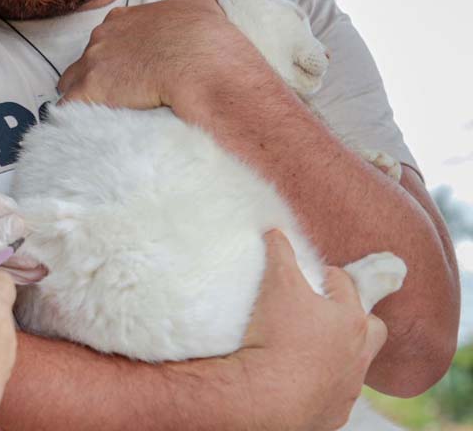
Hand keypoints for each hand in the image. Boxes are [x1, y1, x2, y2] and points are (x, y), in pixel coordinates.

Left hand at [58, 0, 254, 112]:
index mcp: (124, 20)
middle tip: (115, 95)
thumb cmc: (203, 40)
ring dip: (83, 97)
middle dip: (97, 75)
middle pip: (87, 59)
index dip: (114, 56)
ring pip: (72, 82)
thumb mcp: (200, 4)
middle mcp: (102, 37)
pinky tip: (83, 130)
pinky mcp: (89, 90)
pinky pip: (68, 107)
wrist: (201, 67)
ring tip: (96, 115)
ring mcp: (93, 63)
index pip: (107, 38)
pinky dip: (74, 117)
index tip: (125, 70)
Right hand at [237, 231, 388, 430]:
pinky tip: (304, 379)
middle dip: (357, 317)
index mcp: (350, 319)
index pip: (344, 285)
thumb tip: (276, 231)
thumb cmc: (278, 335)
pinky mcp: (334, 411)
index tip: (310, 275)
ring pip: (357, 364)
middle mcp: (358, 353)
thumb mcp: (277, 284)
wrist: (268, 395)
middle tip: (329, 314)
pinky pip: (335, 394)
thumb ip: (280, 254)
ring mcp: (348, 385)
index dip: (325, 275)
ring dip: (342, 353)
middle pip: (373, 328)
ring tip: (316, 348)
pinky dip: (324, 385)